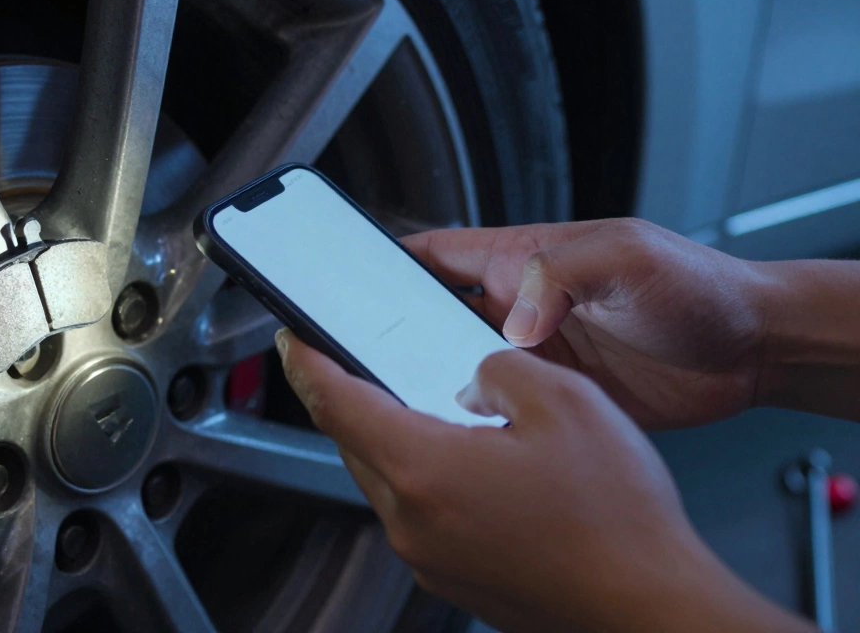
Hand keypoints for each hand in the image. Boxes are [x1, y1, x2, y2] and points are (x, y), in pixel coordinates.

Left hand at [277, 333, 814, 632]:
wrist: (651, 608)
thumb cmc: (617, 521)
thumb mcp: (563, 399)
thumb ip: (497, 368)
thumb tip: (473, 378)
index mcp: (424, 470)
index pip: (335, 403)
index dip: (307, 363)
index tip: (293, 340)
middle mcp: (413, 522)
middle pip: (355, 442)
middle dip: (352, 397)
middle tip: (362, 362)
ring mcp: (430, 558)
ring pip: (385, 480)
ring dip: (393, 439)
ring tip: (430, 407)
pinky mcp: (453, 578)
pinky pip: (417, 514)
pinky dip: (425, 479)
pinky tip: (470, 463)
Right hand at [403, 218, 768, 428]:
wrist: (751, 350)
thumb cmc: (696, 287)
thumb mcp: (624, 258)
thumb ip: (558, 272)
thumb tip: (507, 316)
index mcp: (523, 262)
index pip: (436, 256)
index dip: (386, 263)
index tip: (345, 278)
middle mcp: (520, 308)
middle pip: (435, 318)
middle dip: (399, 337)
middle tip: (369, 361)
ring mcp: (536, 355)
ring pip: (461, 367)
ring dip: (436, 383)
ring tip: (409, 402)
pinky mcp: (556, 398)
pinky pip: (501, 408)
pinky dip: (477, 421)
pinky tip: (463, 434)